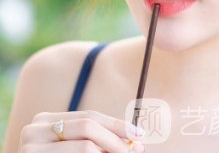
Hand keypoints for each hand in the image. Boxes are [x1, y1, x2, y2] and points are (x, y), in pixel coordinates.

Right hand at [19, 110, 144, 151]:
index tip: (139, 133)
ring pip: (85, 148)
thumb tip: (134, 140)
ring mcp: (30, 150)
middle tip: (134, 150)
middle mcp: (35, 130)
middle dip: (115, 139)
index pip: (90, 116)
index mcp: (45, 119)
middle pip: (88, 127)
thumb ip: (96, 138)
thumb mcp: (71, 144)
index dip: (117, 124)